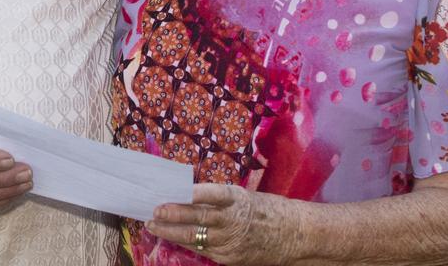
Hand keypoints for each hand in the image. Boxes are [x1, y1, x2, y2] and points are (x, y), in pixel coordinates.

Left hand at [147, 184, 298, 264]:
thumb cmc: (267, 210)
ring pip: (195, 236)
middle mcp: (233, 221)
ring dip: (171, 231)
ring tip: (154, 225)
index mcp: (238, 200)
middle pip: (199, 217)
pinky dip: (185, 242)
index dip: (195, 192)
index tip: (176, 188)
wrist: (293, 235)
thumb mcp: (245, 198)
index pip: (214, 194)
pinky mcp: (229, 258)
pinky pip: (202, 249)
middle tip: (154, 209)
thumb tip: (188, 194)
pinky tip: (171, 237)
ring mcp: (230, 242)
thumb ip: (219, 199)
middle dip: (174, 214)